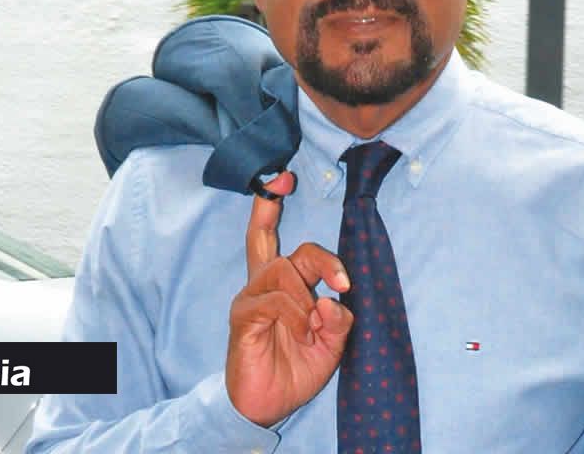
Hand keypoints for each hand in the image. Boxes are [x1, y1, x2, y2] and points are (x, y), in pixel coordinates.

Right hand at [225, 171, 353, 426]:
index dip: (272, 205)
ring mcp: (250, 299)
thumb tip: (334, 299)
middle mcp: (262, 284)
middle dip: (281, 220)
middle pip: (265, 239)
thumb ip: (339, 319)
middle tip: (311, 229)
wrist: (269, 406)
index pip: (274, 237)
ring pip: (283, 269)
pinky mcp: (243, 318)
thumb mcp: (332, 344)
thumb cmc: (296, 368)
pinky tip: (305, 334)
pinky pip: (274, 299)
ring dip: (307, 295)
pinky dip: (297, 314)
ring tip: (314, 327)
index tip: (285, 178)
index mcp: (281, 284)